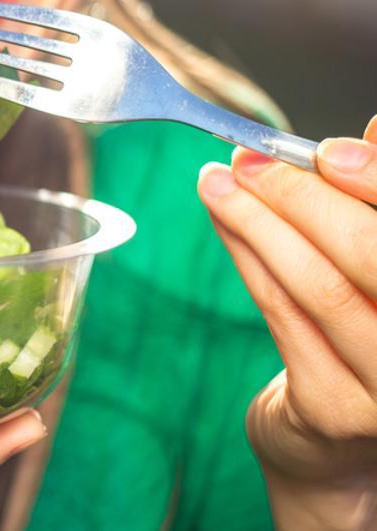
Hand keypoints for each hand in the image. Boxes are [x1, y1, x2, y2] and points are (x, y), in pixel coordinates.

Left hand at [197, 116, 376, 524]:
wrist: (340, 445)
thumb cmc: (367, 332)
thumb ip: (375, 206)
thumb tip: (366, 132)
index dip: (374, 180)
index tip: (326, 148)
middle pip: (370, 254)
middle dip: (302, 197)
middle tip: (248, 159)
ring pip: (318, 285)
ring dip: (258, 222)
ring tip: (217, 181)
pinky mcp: (336, 408)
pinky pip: (281, 314)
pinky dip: (248, 258)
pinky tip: (224, 222)